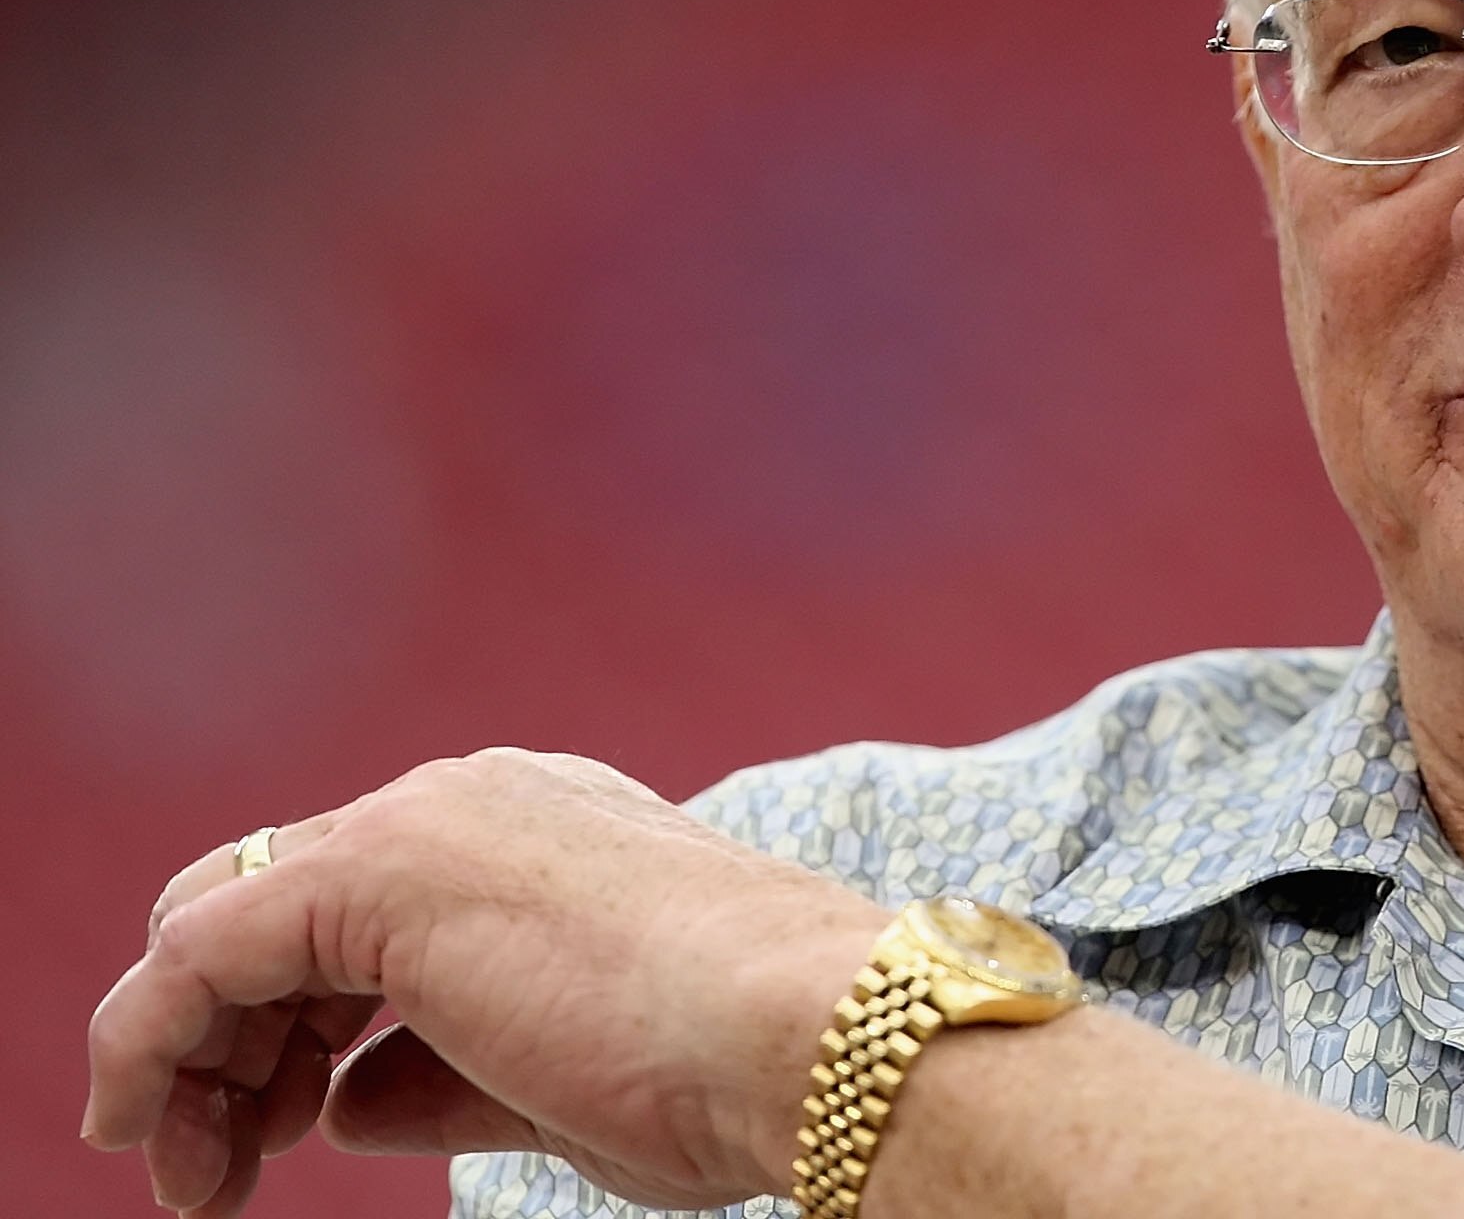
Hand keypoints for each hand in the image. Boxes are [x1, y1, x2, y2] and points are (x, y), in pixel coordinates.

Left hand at [83, 749, 887, 1215]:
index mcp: (536, 831)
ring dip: (182, 1060)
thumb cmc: (725, 1072)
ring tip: (196, 1176)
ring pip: (219, 927)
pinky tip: (142, 1127)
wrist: (806, 1032)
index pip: (347, 908)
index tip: (276, 1136)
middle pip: (266, 910)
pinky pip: (195, 957)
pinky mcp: (373, 871)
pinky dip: (146, 1046)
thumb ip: (438, 1074)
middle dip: (222, 1048)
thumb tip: (343, 1100)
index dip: (286, 1030)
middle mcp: (470, 801)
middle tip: (214, 1172)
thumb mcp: (557, 1082)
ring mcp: (423, 823)